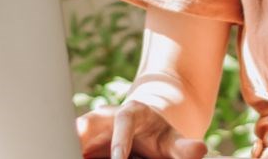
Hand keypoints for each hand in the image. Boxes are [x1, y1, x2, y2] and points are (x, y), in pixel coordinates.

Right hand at [76, 100, 208, 158]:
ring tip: (68, 154)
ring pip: (74, 135)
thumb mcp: (173, 141)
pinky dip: (71, 151)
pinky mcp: (83, 142)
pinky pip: (72, 146)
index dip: (121, 139)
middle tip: (74, 152)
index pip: (124, 120)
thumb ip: (184, 147)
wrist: (146, 132)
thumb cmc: (160, 138)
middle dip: (79, 137)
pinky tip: (67, 155)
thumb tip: (200, 149)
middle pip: (87, 122)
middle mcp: (106, 118)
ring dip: (70, 145)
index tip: (120, 158)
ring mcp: (91, 130)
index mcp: (131, 112)